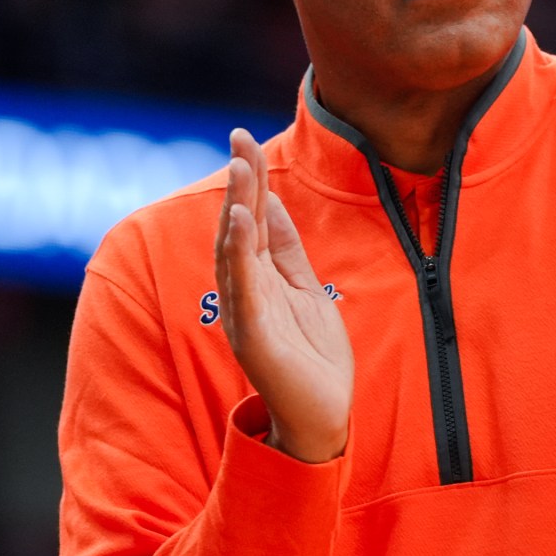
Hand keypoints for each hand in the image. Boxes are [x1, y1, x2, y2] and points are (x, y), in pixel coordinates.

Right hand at [215, 129, 352, 461]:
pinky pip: (242, 287)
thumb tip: (274, 203)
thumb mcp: (307, 289)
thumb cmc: (313, 357)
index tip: (243, 139)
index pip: (251, 219)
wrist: (321, 416)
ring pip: (234, 251)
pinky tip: (239, 221)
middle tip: (238, 139)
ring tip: (239, 168)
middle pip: (239, 227)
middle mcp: (244, 291)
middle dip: (240, 183)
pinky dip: (238, 253)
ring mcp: (244, 312)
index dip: (249, 180)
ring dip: (236, 208)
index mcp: (259, 278)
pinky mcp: (252, 335)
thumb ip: (288, 249)